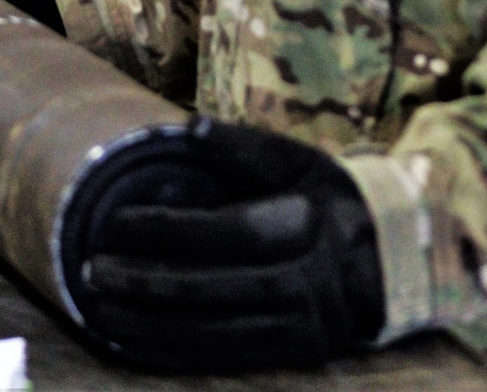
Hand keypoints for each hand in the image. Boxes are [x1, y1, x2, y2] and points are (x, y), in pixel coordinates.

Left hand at [61, 117, 384, 373]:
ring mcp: (296, 326)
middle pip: (208, 289)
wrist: (393, 261)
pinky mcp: (289, 355)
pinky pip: (220, 358)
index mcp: (303, 225)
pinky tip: (133, 338)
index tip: (116, 220)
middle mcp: (301, 282)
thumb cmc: (331, 199)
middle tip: (92, 268)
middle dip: (143, 281)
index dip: (165, 229)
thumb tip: (188, 127)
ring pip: (208, 333)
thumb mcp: (297, 160)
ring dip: (146, 322)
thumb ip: (242, 146)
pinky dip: (171, 350)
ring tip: (98, 305)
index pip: (223, 233)